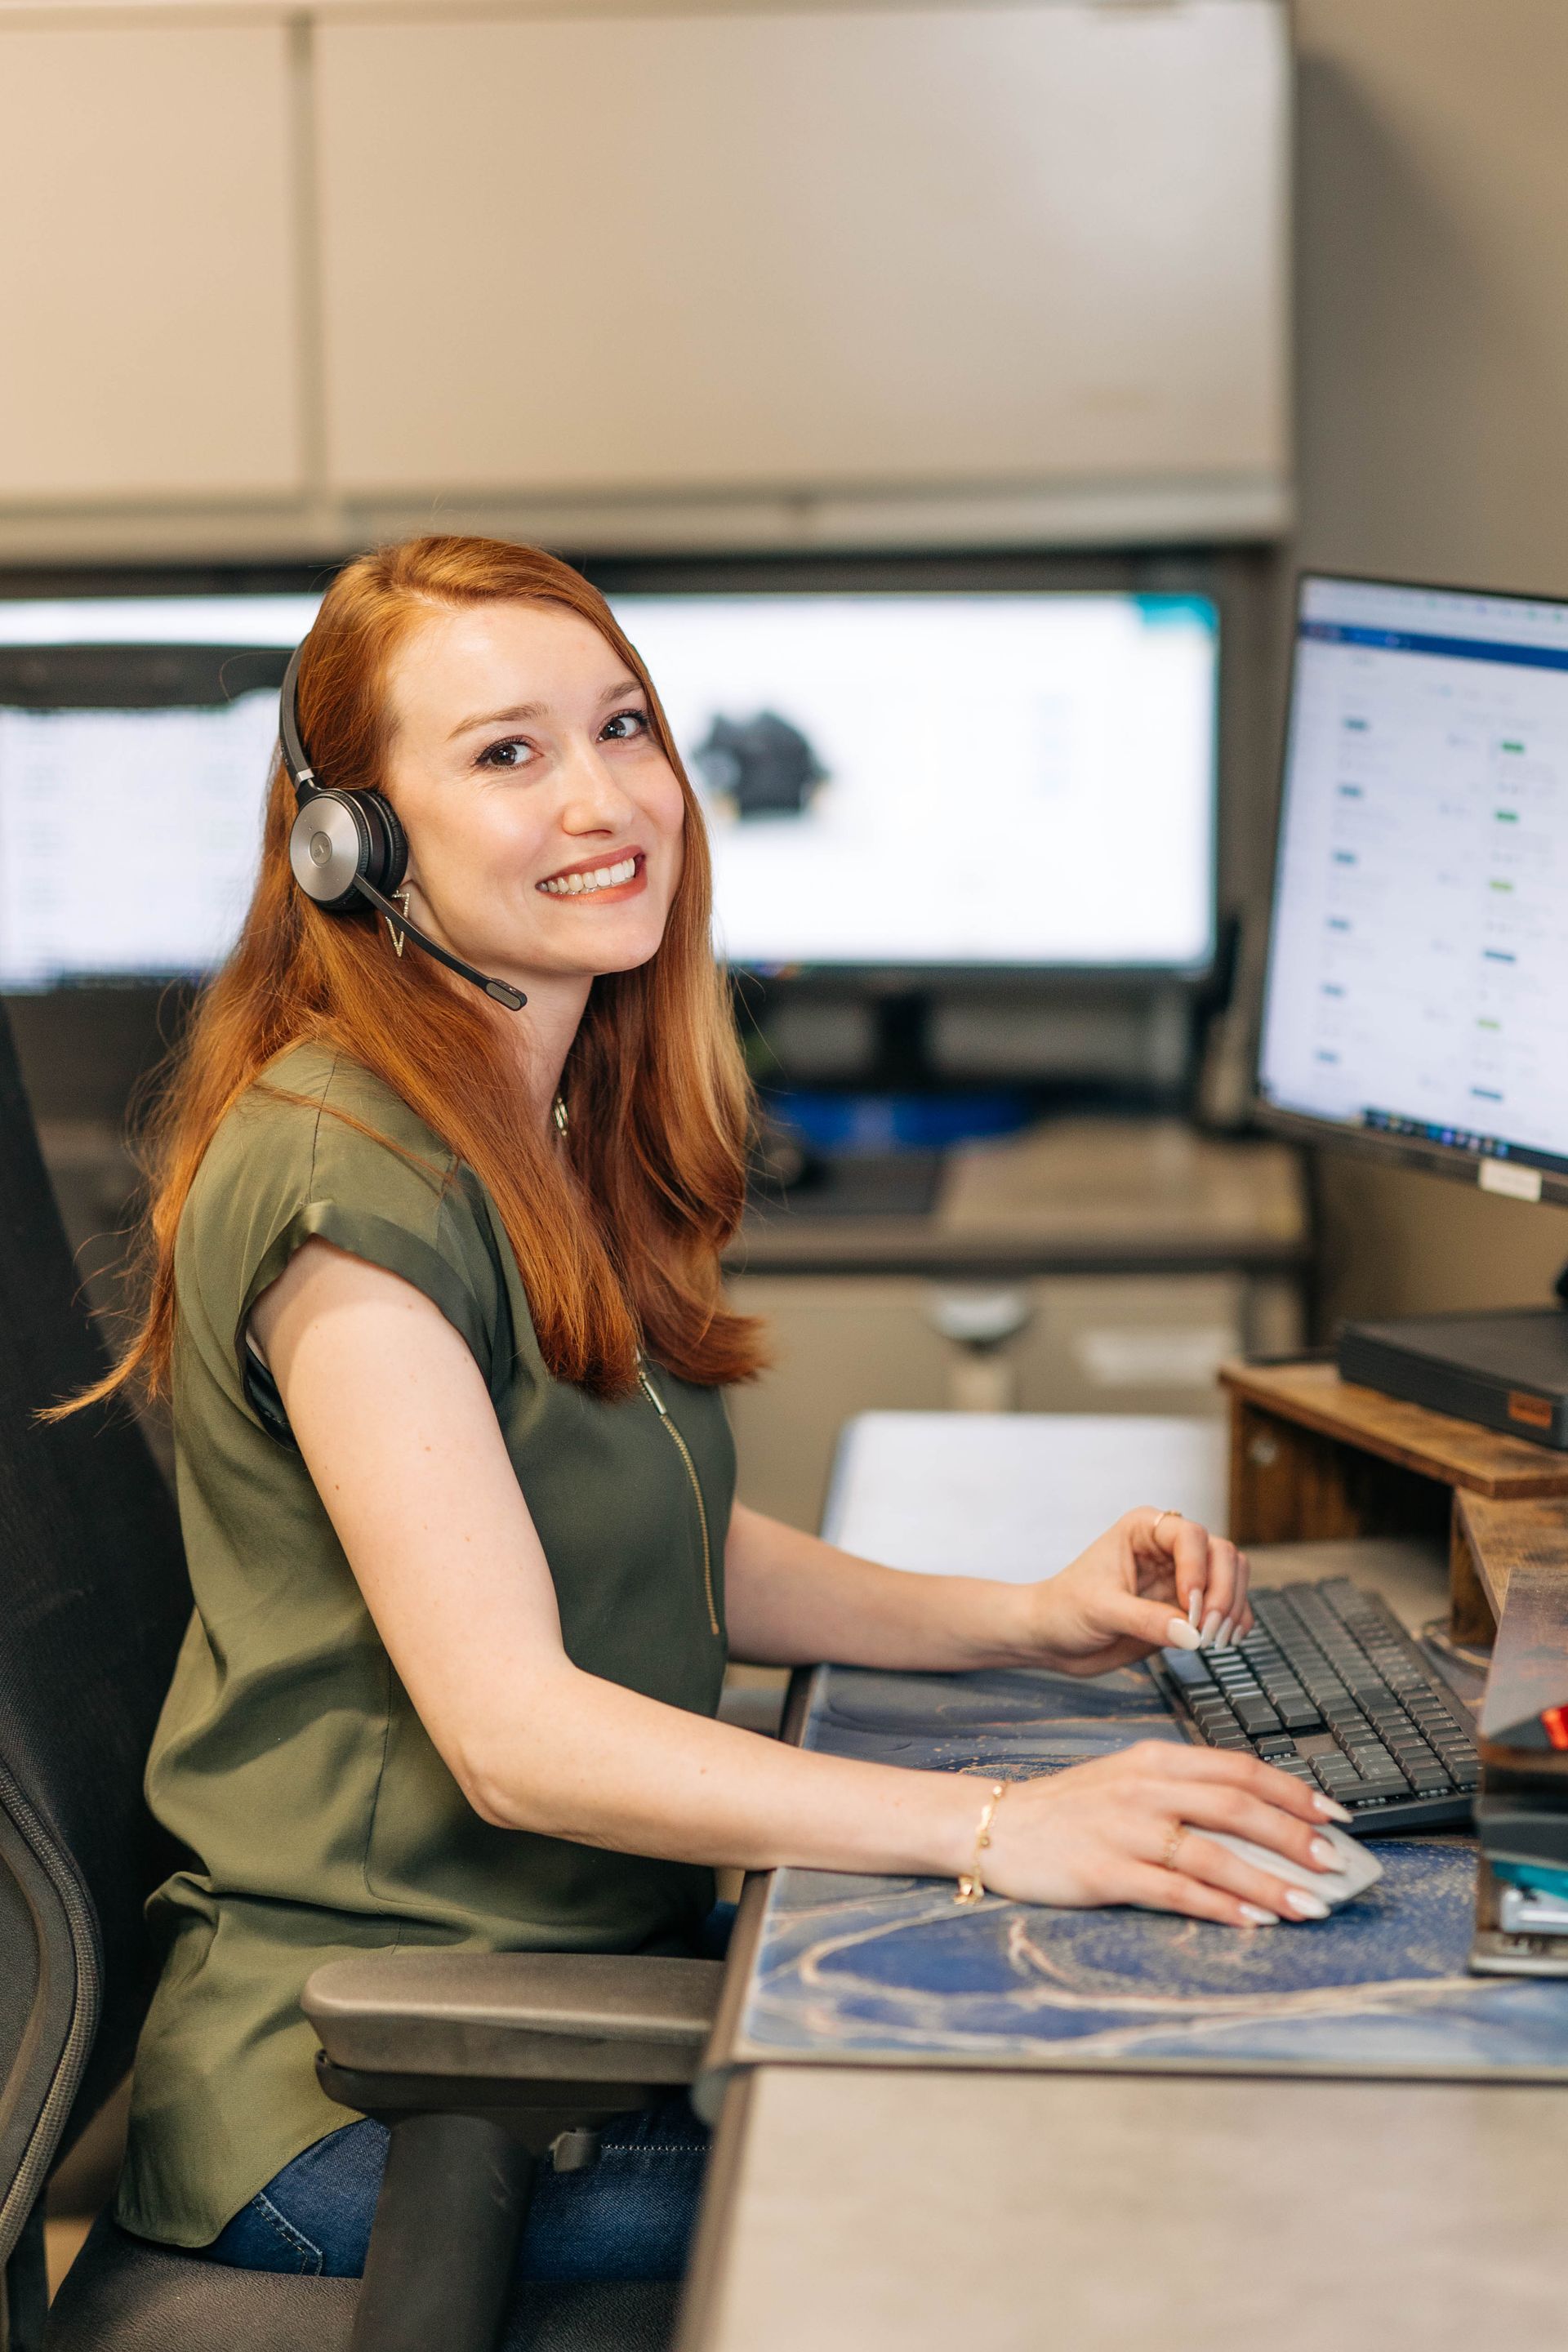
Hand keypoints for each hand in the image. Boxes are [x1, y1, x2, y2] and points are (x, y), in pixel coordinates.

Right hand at [978, 1743, 1349, 1926]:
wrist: (997, 1824)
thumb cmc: (1071, 1808)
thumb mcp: (1128, 1780)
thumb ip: (1186, 1793)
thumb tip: (1260, 1826)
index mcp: (1155, 1759)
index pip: (1239, 1768)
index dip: (1293, 1792)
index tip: (1335, 1814)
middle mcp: (1146, 1788)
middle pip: (1237, 1807)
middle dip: (1295, 1836)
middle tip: (1336, 1862)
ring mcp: (1126, 1830)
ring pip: (1215, 1853)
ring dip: (1270, 1881)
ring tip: (1312, 1904)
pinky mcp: (1106, 1871)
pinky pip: (1176, 1891)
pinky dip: (1221, 1906)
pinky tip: (1253, 1921)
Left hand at [1022, 1507, 1251, 1676]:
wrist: (1054, 1637)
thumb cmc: (1065, 1610)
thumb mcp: (1101, 1611)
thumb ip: (1146, 1620)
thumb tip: (1191, 1633)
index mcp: (1143, 1530)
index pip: (1190, 1536)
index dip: (1198, 1570)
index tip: (1191, 1607)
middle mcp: (1168, 1547)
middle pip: (1221, 1554)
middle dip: (1222, 1593)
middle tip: (1208, 1631)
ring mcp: (1182, 1576)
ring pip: (1232, 1575)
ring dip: (1233, 1607)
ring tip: (1216, 1639)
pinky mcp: (1189, 1606)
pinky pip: (1229, 1604)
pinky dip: (1236, 1621)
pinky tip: (1224, 1640)